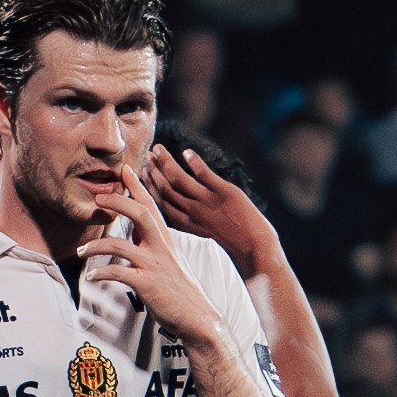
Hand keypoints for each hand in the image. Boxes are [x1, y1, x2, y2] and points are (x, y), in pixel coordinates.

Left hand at [74, 181, 229, 359]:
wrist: (198, 318)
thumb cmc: (179, 290)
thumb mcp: (167, 261)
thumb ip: (150, 245)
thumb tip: (132, 234)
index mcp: (164, 240)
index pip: (151, 206)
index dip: (137, 187)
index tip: (125, 169)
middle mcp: (160, 248)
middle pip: (140, 214)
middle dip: (117, 202)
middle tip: (98, 198)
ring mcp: (154, 265)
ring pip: (120, 245)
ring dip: (96, 246)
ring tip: (82, 251)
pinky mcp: (147, 284)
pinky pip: (118, 273)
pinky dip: (101, 273)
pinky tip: (93, 277)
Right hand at [148, 144, 279, 269]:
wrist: (255, 247)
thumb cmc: (230, 239)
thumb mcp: (203, 230)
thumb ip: (188, 217)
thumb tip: (176, 206)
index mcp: (186, 223)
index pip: (161, 201)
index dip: (149, 186)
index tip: (142, 172)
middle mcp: (193, 212)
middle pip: (166, 188)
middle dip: (154, 171)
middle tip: (146, 156)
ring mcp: (208, 202)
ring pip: (180, 179)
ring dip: (167, 163)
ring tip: (158, 149)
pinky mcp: (225, 193)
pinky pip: (204, 174)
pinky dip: (194, 162)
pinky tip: (186, 152)